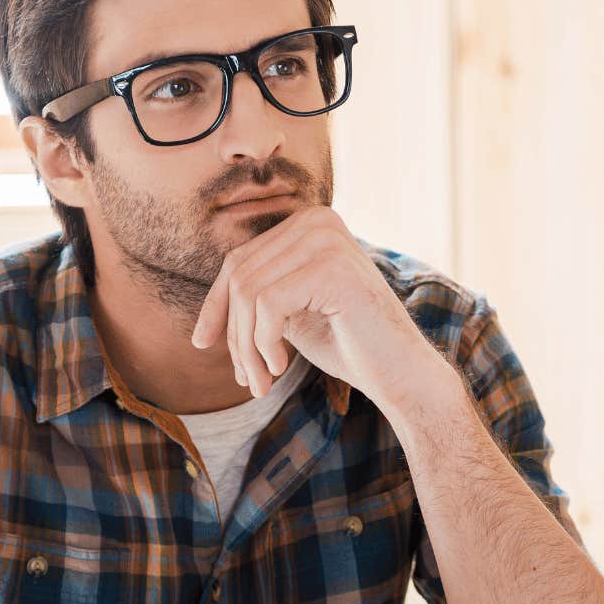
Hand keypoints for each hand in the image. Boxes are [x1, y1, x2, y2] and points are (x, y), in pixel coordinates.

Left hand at [190, 206, 450, 412]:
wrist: (401, 375)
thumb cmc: (350, 346)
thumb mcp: (292, 313)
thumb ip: (259, 295)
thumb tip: (209, 309)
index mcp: (308, 224)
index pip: (238, 260)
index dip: (215, 306)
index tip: (202, 344)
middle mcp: (317, 220)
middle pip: (239, 276)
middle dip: (233, 334)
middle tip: (246, 379)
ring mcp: (326, 239)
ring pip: (248, 292)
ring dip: (246, 347)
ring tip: (261, 382)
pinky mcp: (331, 267)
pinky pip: (267, 305)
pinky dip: (264, 344)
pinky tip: (281, 368)